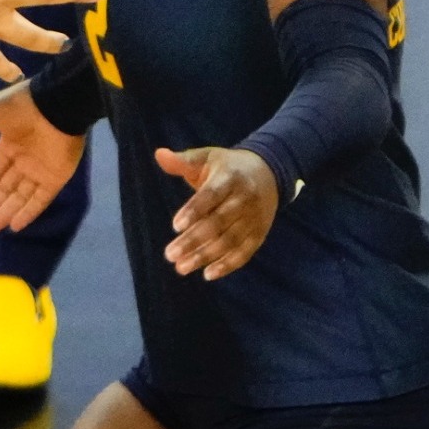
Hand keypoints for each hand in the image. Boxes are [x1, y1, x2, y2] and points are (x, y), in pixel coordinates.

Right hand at [0, 78, 85, 239]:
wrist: (58, 103)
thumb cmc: (24, 105)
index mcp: (10, 146)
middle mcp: (24, 162)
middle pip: (3, 191)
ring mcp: (40, 171)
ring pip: (18, 199)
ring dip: (3, 215)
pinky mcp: (56, 178)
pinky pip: (40, 200)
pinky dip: (28, 213)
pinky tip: (14, 226)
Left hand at [153, 145, 279, 278]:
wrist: (269, 172)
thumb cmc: (228, 167)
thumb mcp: (207, 158)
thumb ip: (182, 161)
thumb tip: (159, 154)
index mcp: (230, 178)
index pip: (211, 196)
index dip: (194, 211)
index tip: (175, 226)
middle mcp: (244, 199)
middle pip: (219, 223)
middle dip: (194, 240)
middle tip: (170, 255)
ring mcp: (254, 218)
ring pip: (230, 240)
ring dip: (206, 256)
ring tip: (181, 267)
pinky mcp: (260, 233)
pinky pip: (245, 252)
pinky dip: (228, 265)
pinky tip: (208, 274)